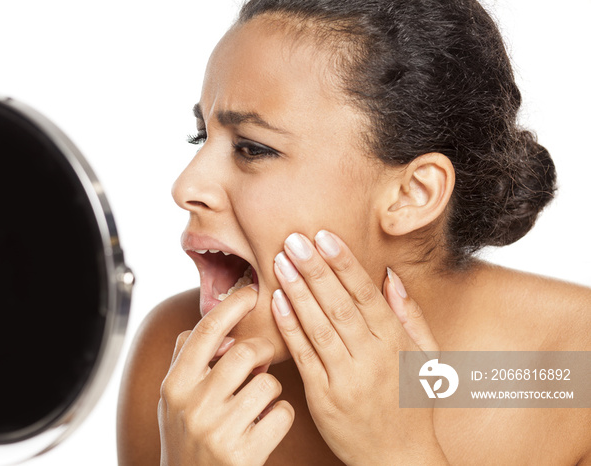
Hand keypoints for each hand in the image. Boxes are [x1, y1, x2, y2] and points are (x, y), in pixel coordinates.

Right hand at [158, 285, 294, 465]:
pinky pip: (283, 413)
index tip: (251, 292)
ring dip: (271, 389)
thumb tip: (219, 328)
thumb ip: (188, 361)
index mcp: (175, 386)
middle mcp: (193, 406)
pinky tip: (266, 425)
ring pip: (269, 383)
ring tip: (259, 402)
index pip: (204, 332)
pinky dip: (282, 415)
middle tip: (262, 360)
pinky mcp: (245, 454)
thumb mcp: (174, 400)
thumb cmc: (187, 440)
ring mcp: (219, 431)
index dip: (231, 307)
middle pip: (243, 352)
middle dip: (262, 351)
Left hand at [271, 230, 447, 464]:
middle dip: (315, 269)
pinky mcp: (323, 397)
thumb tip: (390, 276)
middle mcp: (371, 359)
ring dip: (297, 291)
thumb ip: (410, 315)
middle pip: (339, 306)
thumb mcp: (426, 359)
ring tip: (280, 262)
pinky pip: (303, 356)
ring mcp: (345, 379)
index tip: (324, 236)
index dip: (343, 264)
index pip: (366, 295)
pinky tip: (277, 301)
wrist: (400, 459)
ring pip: (318, 327)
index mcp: (396, 344)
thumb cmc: (413, 404)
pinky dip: (289, 327)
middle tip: (294, 239)